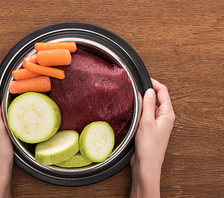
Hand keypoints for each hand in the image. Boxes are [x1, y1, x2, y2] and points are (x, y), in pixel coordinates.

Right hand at [130, 79, 174, 197]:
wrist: (146, 164)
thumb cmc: (149, 147)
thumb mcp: (147, 122)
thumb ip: (147, 104)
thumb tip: (148, 90)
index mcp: (167, 114)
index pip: (163, 92)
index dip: (154, 83)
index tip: (143, 78)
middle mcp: (164, 117)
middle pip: (157, 97)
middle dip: (147, 91)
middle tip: (135, 88)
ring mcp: (157, 123)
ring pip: (150, 106)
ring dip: (142, 101)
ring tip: (132, 98)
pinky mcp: (150, 128)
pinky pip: (146, 114)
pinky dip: (140, 110)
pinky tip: (132, 111)